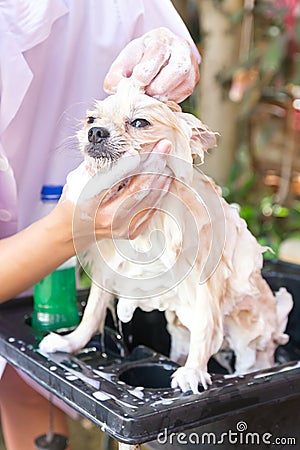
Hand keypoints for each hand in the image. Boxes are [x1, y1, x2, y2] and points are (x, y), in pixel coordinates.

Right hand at [55, 140, 172, 252]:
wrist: (74, 230)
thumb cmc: (76, 198)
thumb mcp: (78, 177)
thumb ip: (99, 164)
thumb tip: (124, 147)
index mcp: (89, 202)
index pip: (111, 180)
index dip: (127, 164)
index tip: (138, 148)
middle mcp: (107, 218)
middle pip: (137, 189)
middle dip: (153, 164)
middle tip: (164, 145)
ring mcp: (122, 227)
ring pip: (149, 198)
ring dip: (161, 176)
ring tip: (167, 157)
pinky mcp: (132, 231)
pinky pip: (152, 208)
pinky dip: (161, 190)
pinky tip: (165, 176)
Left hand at [104, 27, 198, 102]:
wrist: (151, 62)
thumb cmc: (137, 62)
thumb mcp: (122, 65)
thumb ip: (115, 77)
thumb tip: (117, 90)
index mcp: (160, 38)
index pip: (158, 52)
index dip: (146, 71)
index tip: (136, 83)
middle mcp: (180, 47)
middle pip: (178, 69)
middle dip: (159, 86)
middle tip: (146, 93)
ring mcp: (191, 63)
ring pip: (186, 83)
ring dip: (166, 95)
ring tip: (152, 96)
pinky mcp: (194, 78)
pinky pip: (186, 92)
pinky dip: (172, 99)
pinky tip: (160, 97)